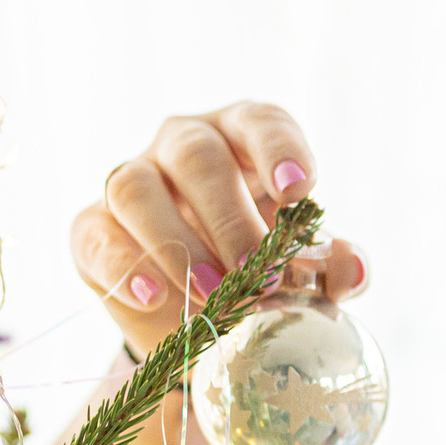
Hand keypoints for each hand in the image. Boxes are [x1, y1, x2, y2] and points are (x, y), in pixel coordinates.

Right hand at [67, 101, 365, 365]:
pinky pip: (97, 235)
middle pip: (196, 154)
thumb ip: (334, 265)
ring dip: (177, 242)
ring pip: (135, 187)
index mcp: (243, 140)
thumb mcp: (305, 270)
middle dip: (229, 214)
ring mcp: (133, 181)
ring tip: (214, 292)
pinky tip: (155, 295)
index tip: (301, 190)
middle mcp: (183, 147)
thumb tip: (353, 269)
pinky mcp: (92, 228)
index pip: (260, 122)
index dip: (279, 149)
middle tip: (259, 272)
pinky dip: (124, 266)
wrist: (199, 321)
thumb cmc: (260, 270)